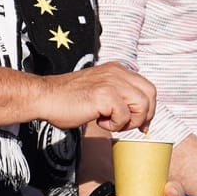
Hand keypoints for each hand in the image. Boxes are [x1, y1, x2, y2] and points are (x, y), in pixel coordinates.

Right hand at [41, 63, 155, 132]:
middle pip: (150, 94)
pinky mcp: (104, 94)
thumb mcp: (99, 90)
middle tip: (128, 126)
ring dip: (129, 121)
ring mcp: (111, 82)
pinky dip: (115, 125)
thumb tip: (137, 114)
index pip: (147, 87)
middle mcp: (116, 72)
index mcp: (116, 70)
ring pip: (141, 105)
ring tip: (110, 122)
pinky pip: (124, 115)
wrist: (46, 97)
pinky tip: (99, 121)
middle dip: (144, 115)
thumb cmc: (68, 98)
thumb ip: (118, 95)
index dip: (147, 108)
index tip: (140, 122)